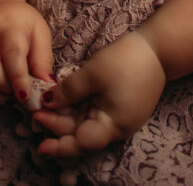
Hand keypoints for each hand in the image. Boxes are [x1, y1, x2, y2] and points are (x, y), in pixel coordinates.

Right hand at [0, 0, 52, 107]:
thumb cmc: (23, 26)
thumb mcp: (40, 35)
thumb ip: (43, 61)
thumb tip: (46, 86)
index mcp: (8, 23)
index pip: (12, 52)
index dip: (18, 78)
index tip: (26, 96)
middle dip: (1, 87)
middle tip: (16, 95)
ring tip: (6, 97)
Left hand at [33, 31, 165, 155]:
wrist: (159, 48)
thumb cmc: (127, 61)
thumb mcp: (92, 74)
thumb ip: (68, 91)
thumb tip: (47, 104)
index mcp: (112, 125)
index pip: (80, 143)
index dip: (58, 143)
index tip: (39, 144)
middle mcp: (117, 127)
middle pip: (82, 133)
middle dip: (58, 126)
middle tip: (34, 115)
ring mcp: (121, 117)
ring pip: (87, 123)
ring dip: (67, 117)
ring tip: (45, 108)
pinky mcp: (122, 106)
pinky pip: (96, 114)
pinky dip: (79, 110)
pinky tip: (66, 101)